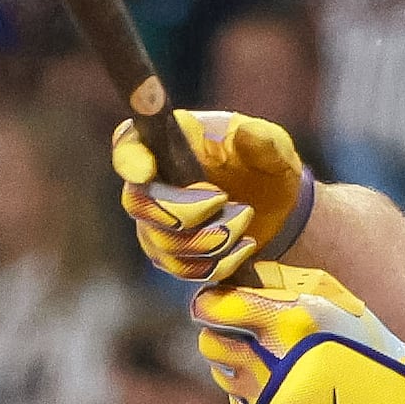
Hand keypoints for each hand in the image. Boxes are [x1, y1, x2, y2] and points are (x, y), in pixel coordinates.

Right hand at [115, 109, 315, 287]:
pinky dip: (220, 262)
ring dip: (213, 238)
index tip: (146, 172)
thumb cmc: (264, 164)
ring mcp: (155, 222)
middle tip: (227, 201)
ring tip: (244, 218)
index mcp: (168, 142)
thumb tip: (249, 134)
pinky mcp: (171, 254)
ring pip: (164, 244)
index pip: (129, 148)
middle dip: (188, 212)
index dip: (129, 161)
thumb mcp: (273, 147)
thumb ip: (265, 141)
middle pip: (140, 205)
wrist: (275, 207)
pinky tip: (244, 245)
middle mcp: (151, 182)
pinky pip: (183, 270)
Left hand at [188, 262, 404, 403]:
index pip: (213, 306)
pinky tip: (282, 389)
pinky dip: (252, 394)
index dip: (210, 303)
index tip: (218, 303)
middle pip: (210, 342)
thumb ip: (290, 285)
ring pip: (222, 373)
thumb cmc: (375, 350)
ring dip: (236, 364)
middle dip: (220, 333)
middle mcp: (268, 358)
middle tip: (242, 333)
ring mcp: (266, 398)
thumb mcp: (340, 302)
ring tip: (269, 363)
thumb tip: (246, 273)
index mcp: (286, 320)